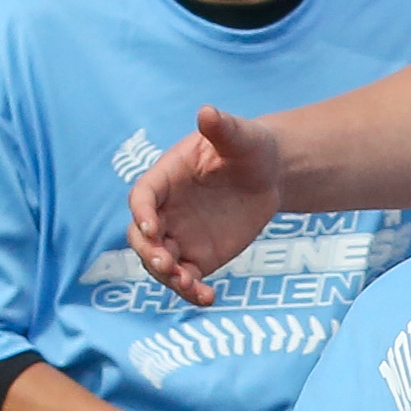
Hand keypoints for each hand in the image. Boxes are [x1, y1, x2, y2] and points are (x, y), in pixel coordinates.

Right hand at [126, 105, 283, 303]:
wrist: (269, 175)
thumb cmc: (248, 148)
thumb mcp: (240, 136)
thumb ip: (222, 128)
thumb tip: (207, 112)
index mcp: (165, 178)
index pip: (143, 197)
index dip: (143, 213)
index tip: (153, 227)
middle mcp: (165, 211)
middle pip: (141, 238)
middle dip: (149, 253)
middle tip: (167, 265)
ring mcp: (178, 237)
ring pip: (160, 264)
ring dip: (169, 278)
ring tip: (190, 285)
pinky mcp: (197, 258)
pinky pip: (187, 280)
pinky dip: (192, 292)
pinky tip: (208, 298)